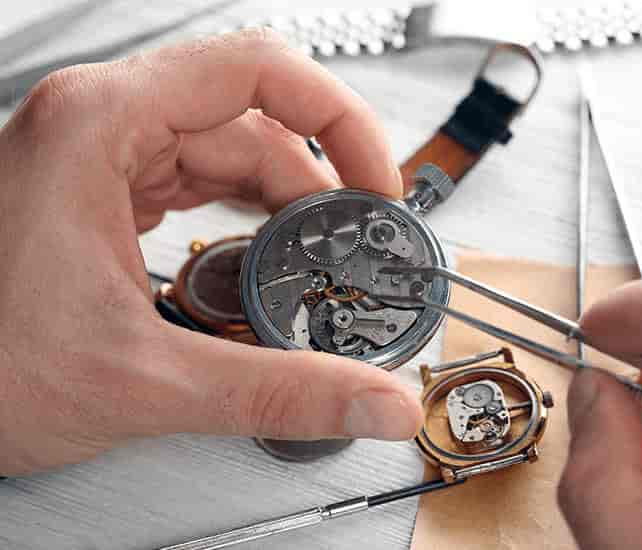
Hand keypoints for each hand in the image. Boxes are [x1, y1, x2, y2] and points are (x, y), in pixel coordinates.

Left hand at [0, 29, 421, 475]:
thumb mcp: (145, 381)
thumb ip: (279, 392)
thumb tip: (373, 399)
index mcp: (101, 126)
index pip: (258, 71)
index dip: (339, 120)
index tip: (375, 182)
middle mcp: (102, 123)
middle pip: (255, 120)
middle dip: (319, 185)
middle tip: (357, 244)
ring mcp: (104, 154)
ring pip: (232, 151)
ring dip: (285, 207)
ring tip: (318, 260)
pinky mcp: (107, 189)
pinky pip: (202, 179)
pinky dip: (246, 217)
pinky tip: (265, 259)